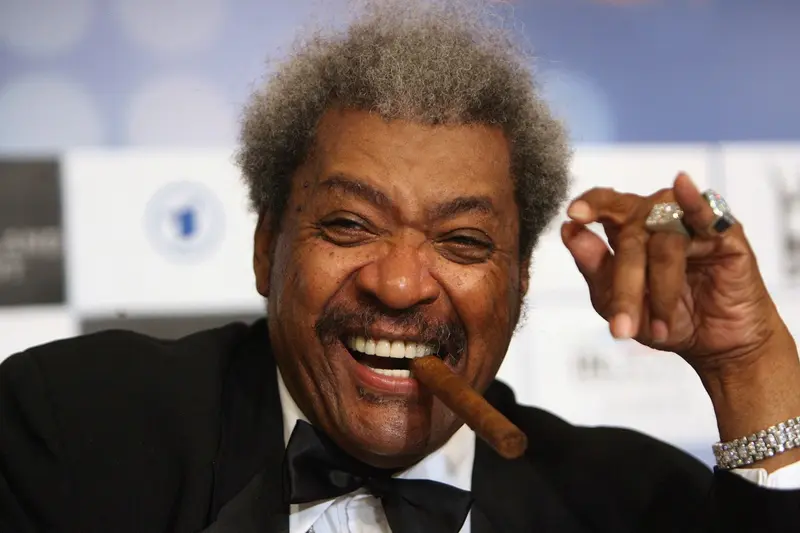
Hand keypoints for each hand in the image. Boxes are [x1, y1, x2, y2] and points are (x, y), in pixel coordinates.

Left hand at [561, 172, 799, 468]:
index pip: (605, 204)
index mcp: (627, 230)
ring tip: (660, 328)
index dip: (590, 204)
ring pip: (664, 238)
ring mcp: (690, 223)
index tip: (573, 214)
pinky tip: (681, 184)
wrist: (714, 348)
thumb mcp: (618, 304)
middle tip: (621, 326)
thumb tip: (569, 232)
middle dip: (625, 282)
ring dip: (661, 288)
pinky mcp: (725, 232)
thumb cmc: (664, 322)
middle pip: (631, 231)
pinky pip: (705, 212)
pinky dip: (692, 201)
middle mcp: (657, 219)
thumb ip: (594, 268)